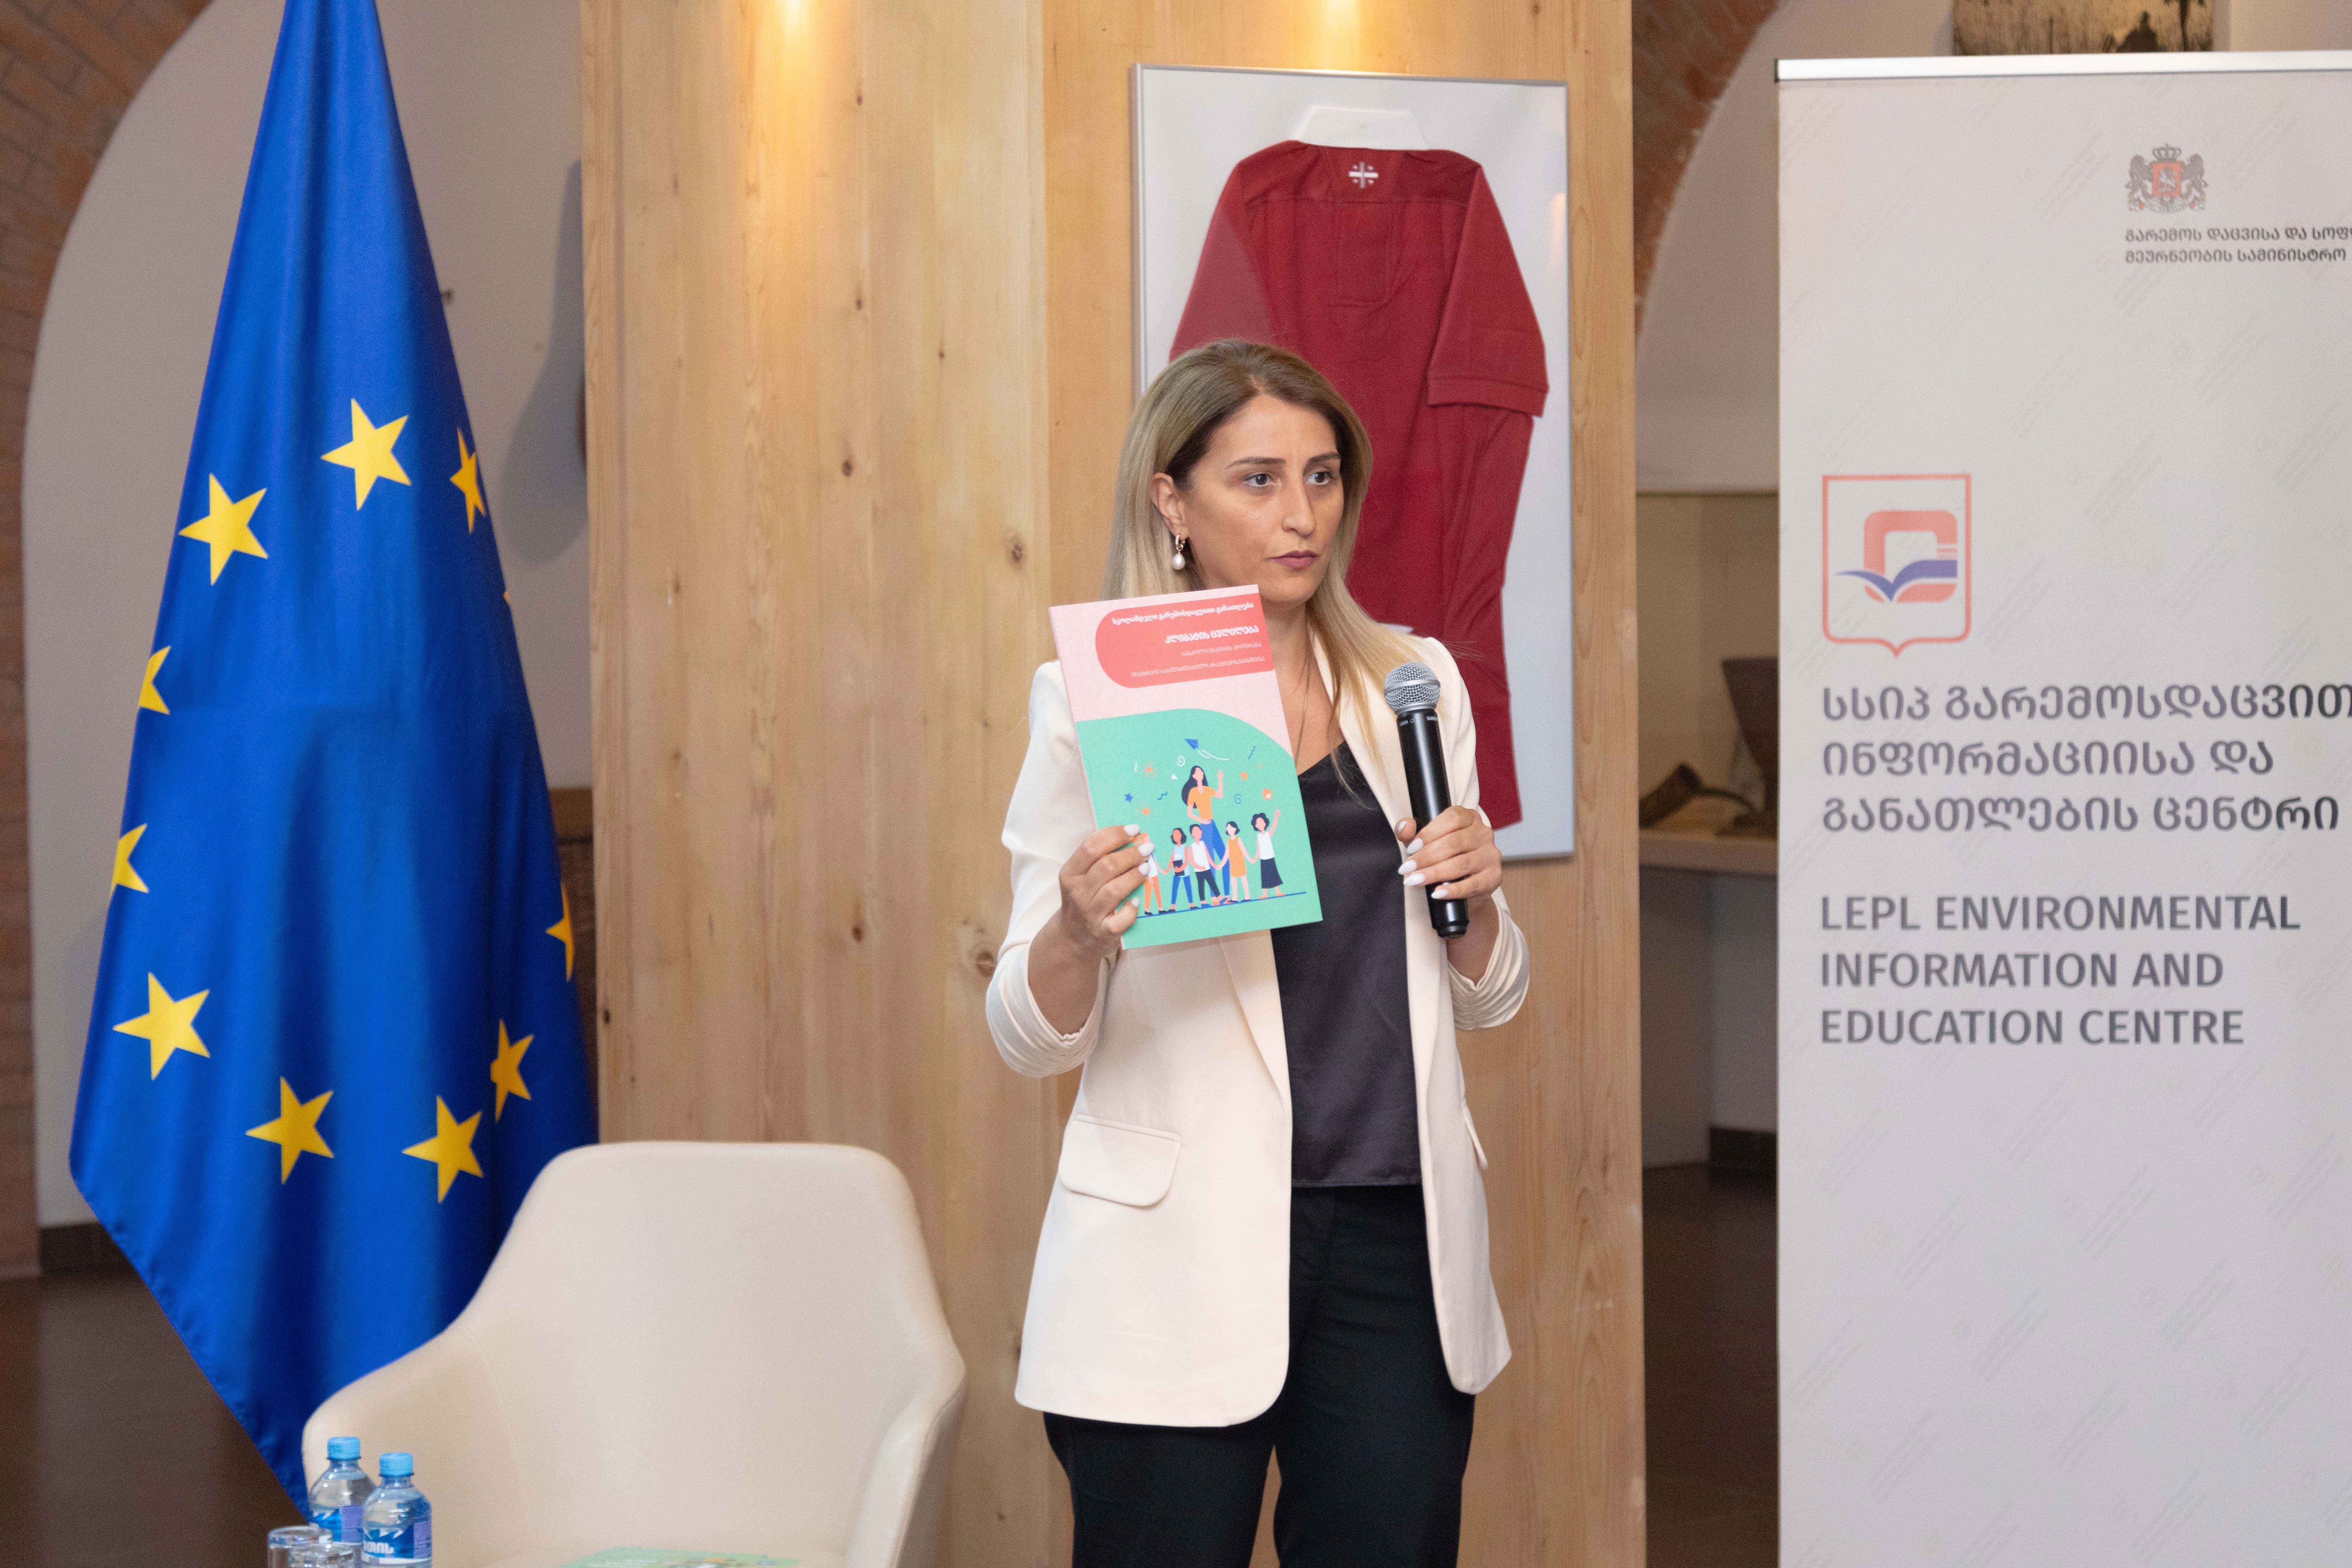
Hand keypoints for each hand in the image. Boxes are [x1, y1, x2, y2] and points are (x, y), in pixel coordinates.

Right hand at [1055, 823, 1146, 962]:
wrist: (1072, 937)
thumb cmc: (1083, 899)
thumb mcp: (1080, 877)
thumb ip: (1097, 859)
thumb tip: (1130, 837)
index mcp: (1070, 873)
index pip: (1091, 847)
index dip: (1115, 835)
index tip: (1134, 829)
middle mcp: (1077, 892)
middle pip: (1106, 866)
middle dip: (1130, 854)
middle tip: (1147, 848)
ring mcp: (1090, 913)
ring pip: (1114, 890)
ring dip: (1134, 876)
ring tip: (1147, 867)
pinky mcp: (1103, 932)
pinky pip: (1120, 919)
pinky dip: (1131, 909)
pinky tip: (1137, 901)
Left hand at [1395, 806, 1500, 911]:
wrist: (1465, 886)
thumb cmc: (1444, 857)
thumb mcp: (1425, 842)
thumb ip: (1411, 832)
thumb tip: (1405, 827)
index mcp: (1469, 818)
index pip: (1452, 819)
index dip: (1429, 833)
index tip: (1410, 848)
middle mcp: (1483, 833)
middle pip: (1454, 842)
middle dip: (1427, 857)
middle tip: (1407, 868)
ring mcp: (1491, 855)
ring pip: (1461, 863)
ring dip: (1435, 873)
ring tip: (1415, 881)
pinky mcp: (1493, 877)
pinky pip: (1472, 885)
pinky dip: (1452, 890)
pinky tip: (1436, 893)